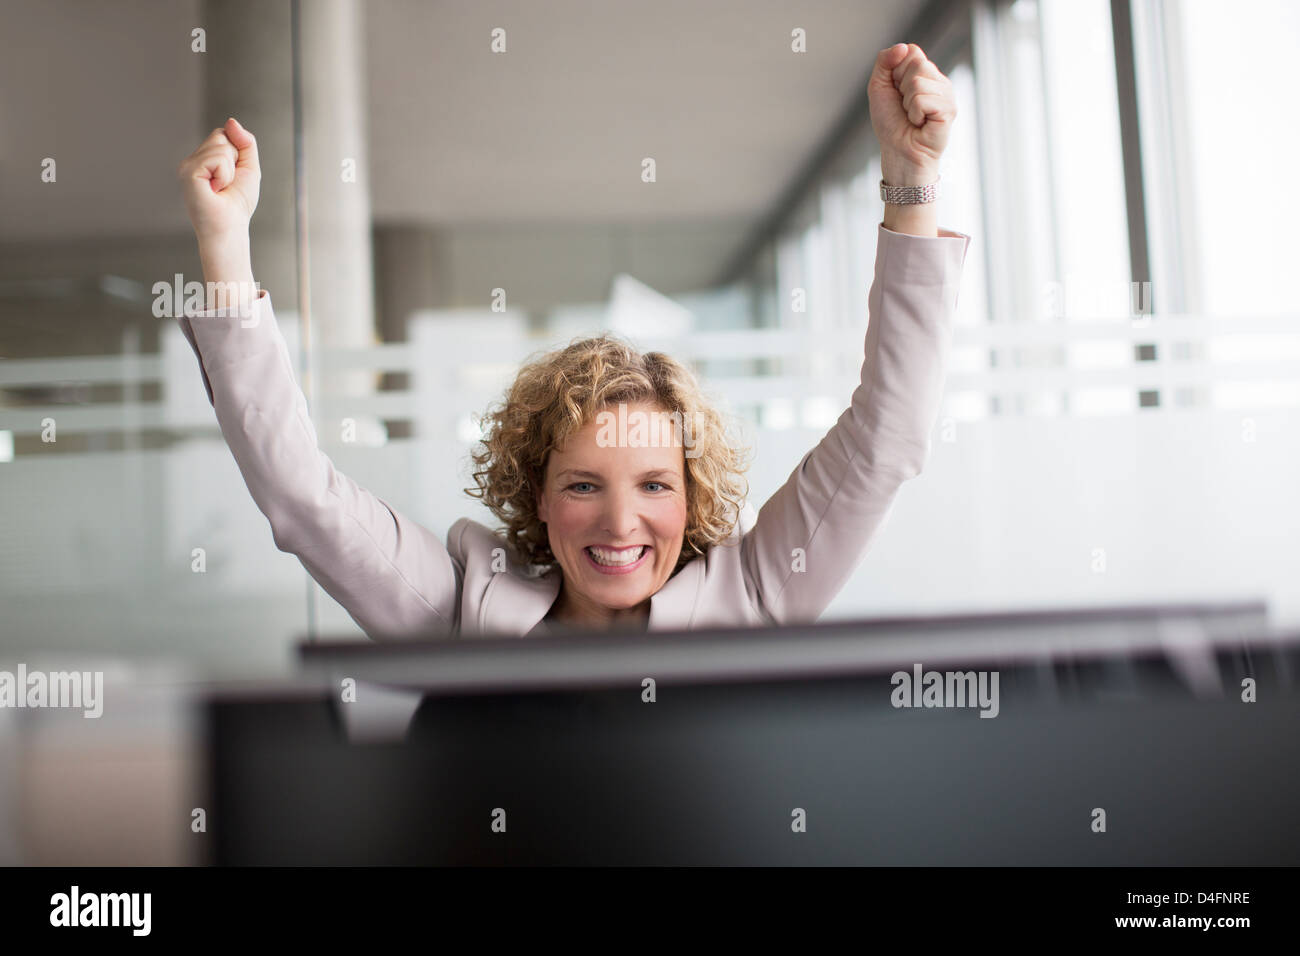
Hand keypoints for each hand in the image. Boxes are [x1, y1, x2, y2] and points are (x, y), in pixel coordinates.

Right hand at [177, 117, 261, 241]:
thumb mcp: (249, 168)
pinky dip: (225, 174)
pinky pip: (216, 158)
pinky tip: (216, 189)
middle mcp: (192, 160)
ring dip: (230, 170)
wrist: (230, 227)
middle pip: (220, 136)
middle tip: (227, 183)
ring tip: (221, 188)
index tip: (232, 177)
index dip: (237, 153)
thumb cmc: (238, 203)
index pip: (223, 134)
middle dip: (234, 159)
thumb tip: (231, 121)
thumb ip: (245, 143)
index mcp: (203, 159)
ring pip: (220, 146)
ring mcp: (187, 165)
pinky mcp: (188, 172)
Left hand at [868, 43, 956, 184]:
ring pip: (919, 81)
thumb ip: (884, 62)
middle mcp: (939, 80)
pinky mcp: (949, 109)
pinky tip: (920, 123)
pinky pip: (923, 99)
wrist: (898, 152)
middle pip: (917, 63)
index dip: (896, 71)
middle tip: (905, 107)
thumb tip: (903, 46)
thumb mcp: (879, 87)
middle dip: (902, 87)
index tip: (896, 91)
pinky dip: (914, 113)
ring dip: (907, 103)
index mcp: (925, 72)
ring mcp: (947, 94)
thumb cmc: (890, 124)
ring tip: (913, 116)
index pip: (911, 51)